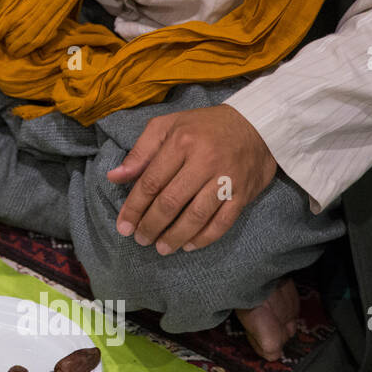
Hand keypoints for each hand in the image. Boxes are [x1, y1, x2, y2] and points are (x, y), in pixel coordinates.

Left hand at [107, 105, 277, 254]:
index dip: (134, 207)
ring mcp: (227, 179)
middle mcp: (204, 161)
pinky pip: (223, 222)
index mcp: (181, 142)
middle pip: (171, 202)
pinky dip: (204, 237)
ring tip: (161, 248)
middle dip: (151, 225)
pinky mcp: (245, 193)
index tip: (123, 226)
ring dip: (175, 236)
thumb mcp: (168, 126)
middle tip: (140, 240)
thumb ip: (140, 151)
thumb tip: (114, 177)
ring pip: (196, 216)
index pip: (151, 182)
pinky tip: (188, 245)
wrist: (258, 123)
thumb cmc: (204, 126)